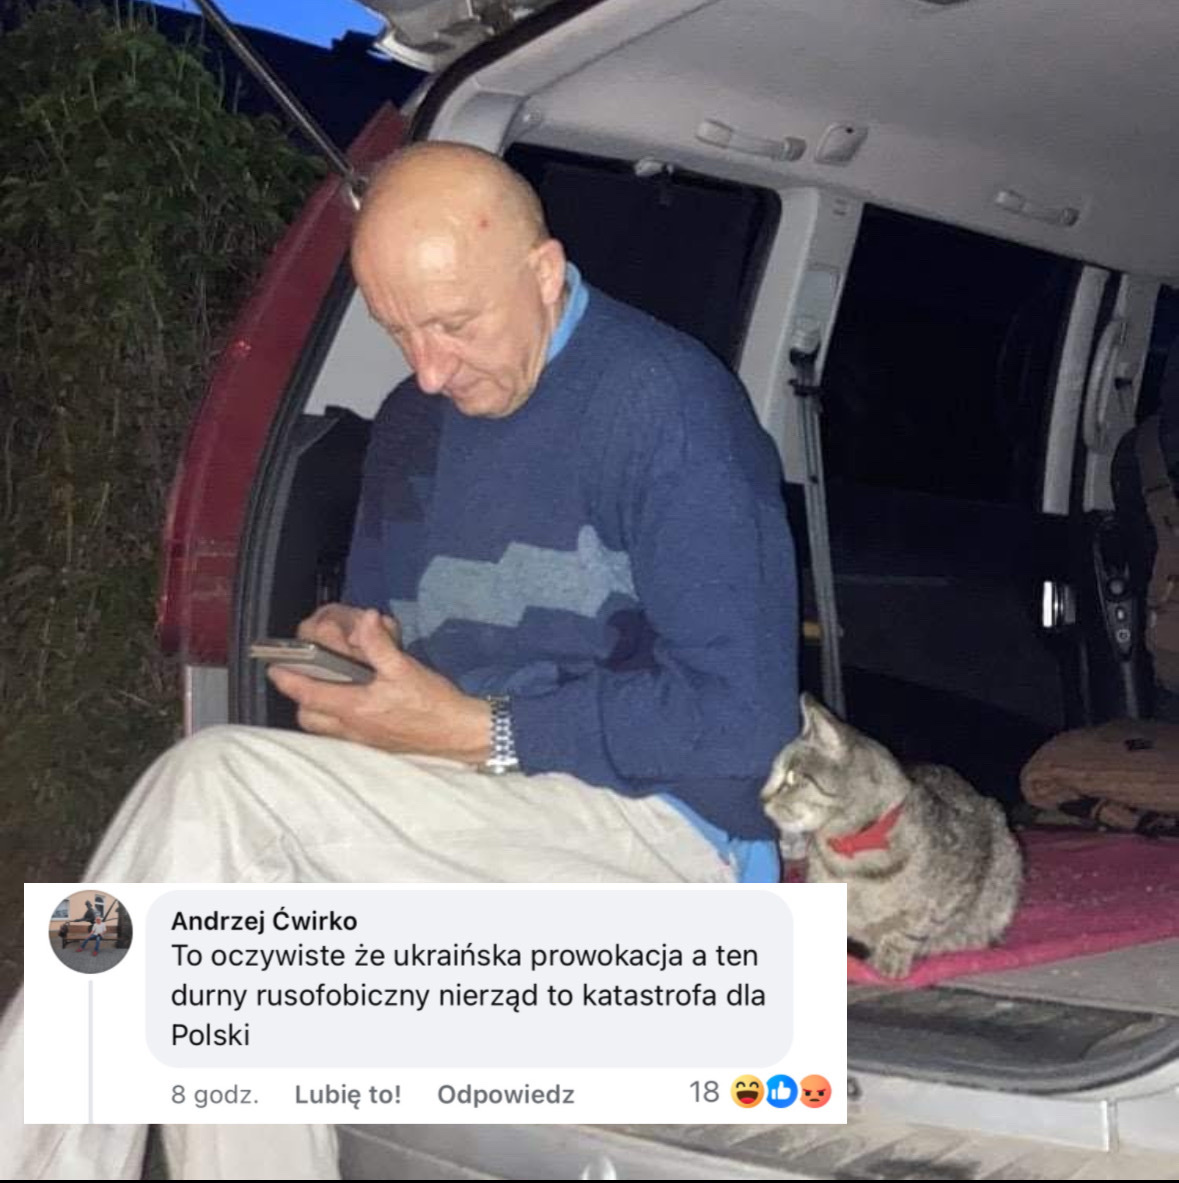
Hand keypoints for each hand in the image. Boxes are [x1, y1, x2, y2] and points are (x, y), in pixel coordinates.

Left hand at [269, 608, 491, 764]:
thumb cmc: (433, 702)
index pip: (309, 694)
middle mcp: (353, 728)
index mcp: (356, 707)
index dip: (288, 680)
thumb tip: (364, 619)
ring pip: (324, 729)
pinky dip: (336, 720)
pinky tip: (350, 706)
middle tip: (305, 678)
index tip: (274, 667)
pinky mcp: (376, 746)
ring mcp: (363, 740)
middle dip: (300, 698)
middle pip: (310, 718)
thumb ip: (380, 644)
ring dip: (317, 711)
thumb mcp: (406, 668)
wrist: (459, 733)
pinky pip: (342, 735)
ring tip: (325, 690)